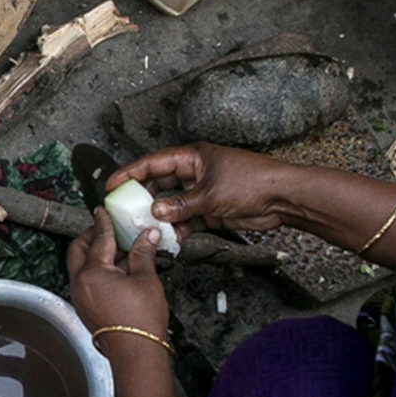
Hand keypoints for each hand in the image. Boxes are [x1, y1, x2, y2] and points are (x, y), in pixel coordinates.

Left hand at [66, 209, 170, 348]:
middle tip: (104, 228)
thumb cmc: (141, 321)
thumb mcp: (146, 280)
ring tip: (115, 249)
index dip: (103, 223)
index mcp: (92, 273)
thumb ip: (143, 253)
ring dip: (93, 254)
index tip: (102, 212)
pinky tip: (115, 270)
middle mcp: (80, 284)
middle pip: (78, 250)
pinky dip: (95, 270)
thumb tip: (148, 235)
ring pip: (80, 266)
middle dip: (89, 236)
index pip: (98, 240)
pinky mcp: (85, 308)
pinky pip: (85, 281)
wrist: (136, 353)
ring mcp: (80, 297)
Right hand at [107, 143, 294, 234]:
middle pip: (160, 184)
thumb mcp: (211, 194)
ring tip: (146, 229)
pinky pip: (187, 220)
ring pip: (173, 205)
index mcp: (192, 157)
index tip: (112, 184)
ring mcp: (202, 192)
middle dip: (143, 198)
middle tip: (125, 211)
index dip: (130, 173)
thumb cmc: (253, 181)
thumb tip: (156, 211)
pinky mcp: (211, 210)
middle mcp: (194, 172)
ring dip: (161, 217)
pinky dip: (178, 229)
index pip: (153, 163)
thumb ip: (181, 205)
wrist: (283, 198)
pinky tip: (169, 239)